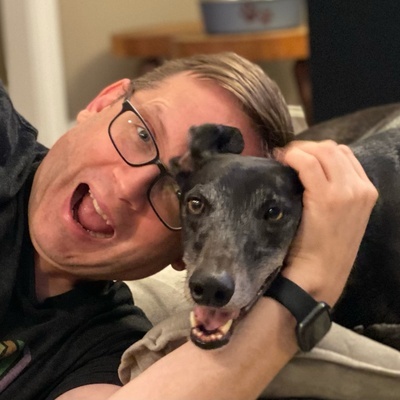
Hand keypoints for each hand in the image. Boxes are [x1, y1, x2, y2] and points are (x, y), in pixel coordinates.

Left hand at [274, 140, 377, 305]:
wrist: (319, 274)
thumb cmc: (324, 249)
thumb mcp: (341, 216)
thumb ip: (336, 191)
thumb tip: (311, 168)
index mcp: (367, 191)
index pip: (344, 154)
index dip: (319, 151)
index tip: (300, 156)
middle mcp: (361, 188)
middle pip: (332, 149)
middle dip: (307, 147)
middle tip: (287, 155)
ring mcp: (346, 192)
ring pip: (322, 151)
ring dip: (299, 150)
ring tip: (283, 158)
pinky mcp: (326, 198)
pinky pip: (308, 163)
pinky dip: (293, 157)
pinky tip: (282, 161)